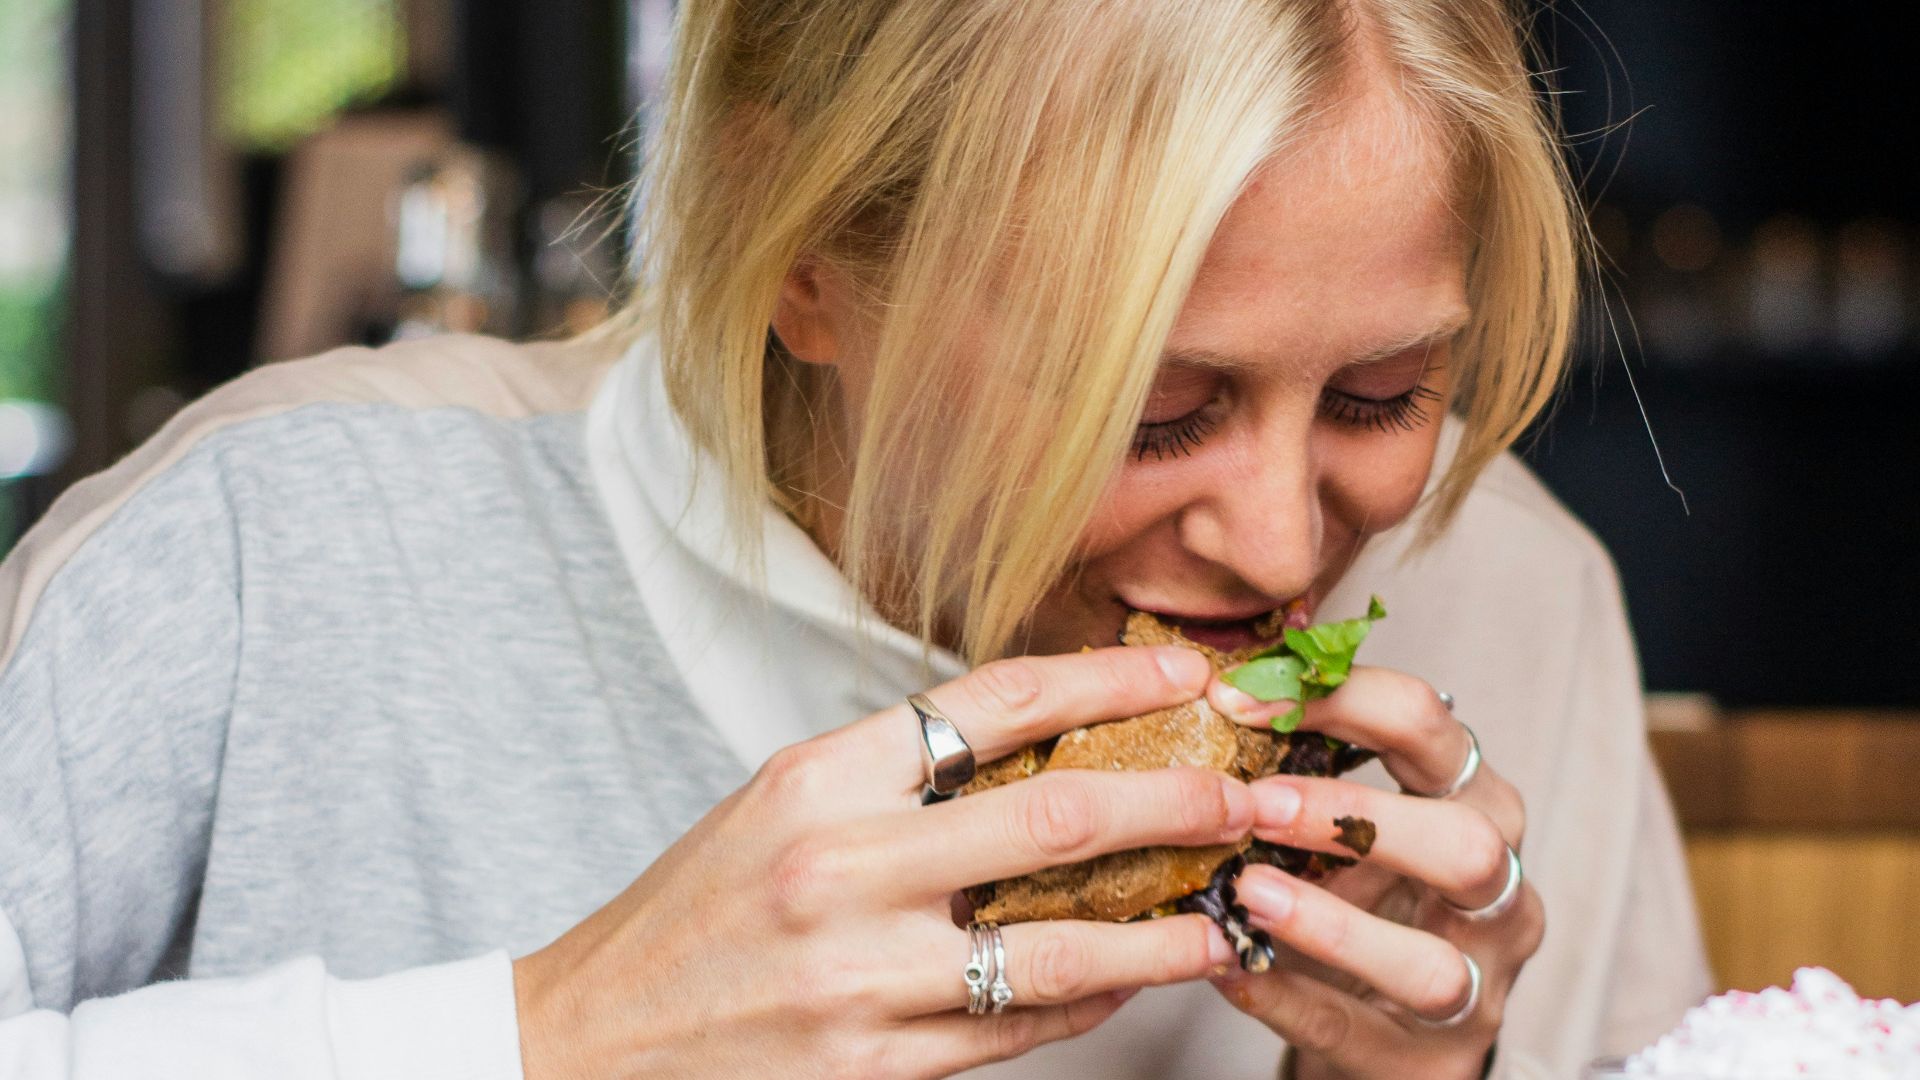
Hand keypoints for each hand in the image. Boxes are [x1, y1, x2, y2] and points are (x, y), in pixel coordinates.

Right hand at [512, 645, 1253, 1079]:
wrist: (591, 1040)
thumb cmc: (691, 915)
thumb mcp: (778, 806)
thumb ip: (896, 776)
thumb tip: (1039, 746)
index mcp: (819, 776)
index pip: (995, 700)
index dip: (1109, 677)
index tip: (1184, 670)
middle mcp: (842, 865)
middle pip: (1057, 815)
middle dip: (1178, 799)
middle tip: (1247, 793)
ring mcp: (861, 974)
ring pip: (1061, 945)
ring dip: (1164, 928)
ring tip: (1224, 912)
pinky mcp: (874, 1067)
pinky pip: (1018, 1029)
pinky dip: (1089, 1002)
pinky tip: (1129, 979)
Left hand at [1205, 668, 1542, 1079]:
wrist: (1391, 1026)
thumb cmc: (1366, 898)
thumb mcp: (1352, 824)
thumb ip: (1307, 765)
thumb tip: (1221, 689)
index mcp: (1477, 804)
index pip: (1433, 728)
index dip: (1343, 700)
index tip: (1243, 698)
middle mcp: (1497, 894)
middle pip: (1468, 846)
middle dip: (1361, 818)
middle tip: (1259, 805)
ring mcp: (1475, 988)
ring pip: (1429, 963)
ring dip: (1329, 924)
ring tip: (1247, 893)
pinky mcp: (1429, 1062)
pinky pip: (1355, 1031)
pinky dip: (1285, 997)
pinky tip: (1227, 965)